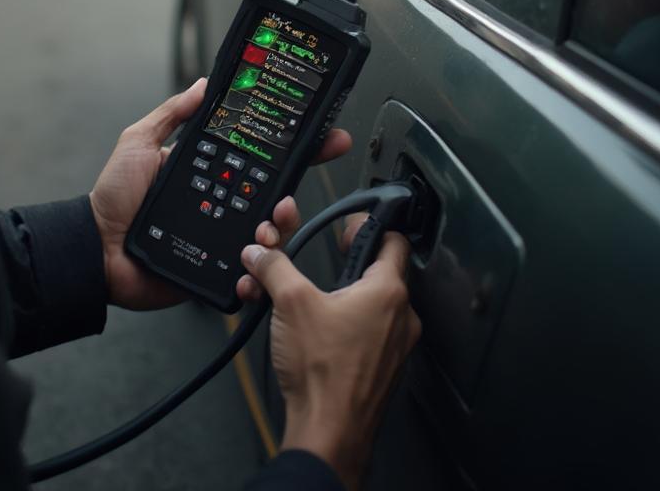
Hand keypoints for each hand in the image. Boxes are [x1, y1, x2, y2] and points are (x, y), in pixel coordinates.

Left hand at [90, 79, 354, 310]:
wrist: (95, 248)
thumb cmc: (114, 197)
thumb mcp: (139, 143)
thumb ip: (170, 114)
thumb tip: (203, 85)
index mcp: (211, 175)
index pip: (260, 160)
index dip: (295, 150)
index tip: (324, 139)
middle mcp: (223, 206)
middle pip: (274, 201)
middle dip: (290, 201)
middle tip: (285, 200)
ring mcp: (223, 240)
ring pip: (269, 239)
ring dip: (277, 234)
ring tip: (264, 230)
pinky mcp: (217, 272)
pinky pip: (249, 276)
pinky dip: (258, 277)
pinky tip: (253, 270)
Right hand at [241, 217, 420, 490]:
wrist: (329, 432)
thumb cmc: (322, 371)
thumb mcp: (291, 302)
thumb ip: (274, 266)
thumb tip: (260, 252)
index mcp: (387, 292)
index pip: (392, 240)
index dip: (367, 226)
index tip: (346, 227)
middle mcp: (400, 317)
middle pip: (374, 272)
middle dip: (339, 262)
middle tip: (319, 260)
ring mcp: (393, 346)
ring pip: (364, 304)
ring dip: (332, 295)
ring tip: (300, 299)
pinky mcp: (379, 368)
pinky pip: (362, 332)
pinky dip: (337, 323)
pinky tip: (307, 330)